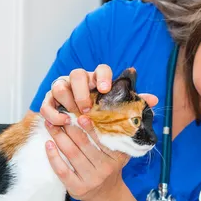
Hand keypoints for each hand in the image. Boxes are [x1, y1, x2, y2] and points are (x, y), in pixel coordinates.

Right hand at [40, 64, 157, 125]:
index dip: (103, 76)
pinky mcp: (49, 101)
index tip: (105, 89)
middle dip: (82, 91)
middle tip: (88, 109)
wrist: (83, 131)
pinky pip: (46, 104)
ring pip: (59, 85)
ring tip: (74, 116)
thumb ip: (131, 104)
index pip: (102, 69)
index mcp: (98, 80)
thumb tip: (154, 99)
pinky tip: (62, 122)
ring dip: (66, 101)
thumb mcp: (117, 111)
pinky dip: (53, 113)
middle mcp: (79, 81)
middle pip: (77, 74)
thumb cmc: (103, 117)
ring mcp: (62, 90)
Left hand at [44, 115, 128, 200]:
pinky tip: (48, 144)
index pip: (101, 138)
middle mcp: (105, 168)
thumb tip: (90, 114)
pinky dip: (53, 156)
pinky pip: (62, 170)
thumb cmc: (107, 167)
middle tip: (59, 115)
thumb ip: (109, 138)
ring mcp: (91, 179)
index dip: (89, 126)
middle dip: (69, 128)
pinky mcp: (77, 188)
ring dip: (59, 137)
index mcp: (116, 156)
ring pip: (72, 154)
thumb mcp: (115, 154)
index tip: (79, 115)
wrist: (106, 195)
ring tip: (50, 125)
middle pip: (83, 144)